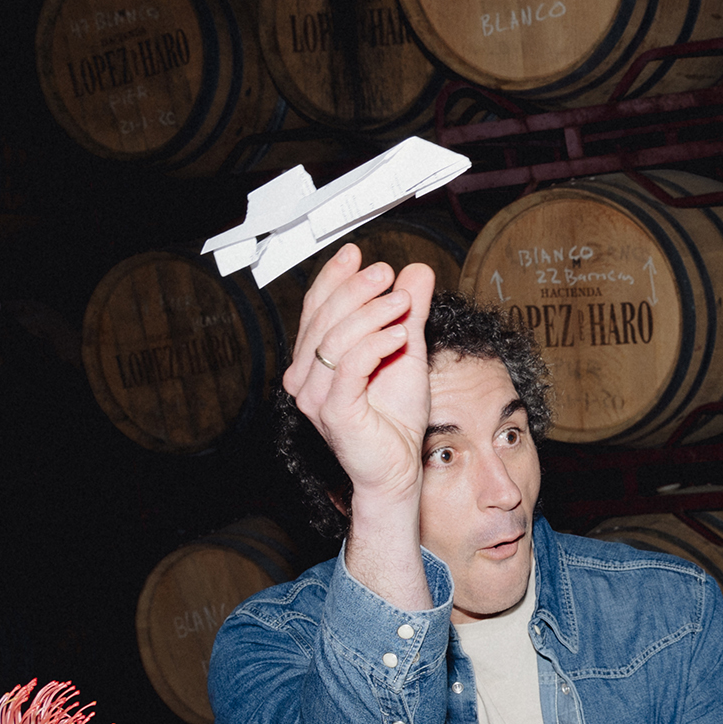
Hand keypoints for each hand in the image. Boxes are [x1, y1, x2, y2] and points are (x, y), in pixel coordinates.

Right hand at [284, 244, 436, 510]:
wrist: (398, 469)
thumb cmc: (397, 419)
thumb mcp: (407, 353)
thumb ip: (410, 313)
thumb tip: (416, 272)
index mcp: (315, 360)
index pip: (318, 309)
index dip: (334, 279)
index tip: (356, 254)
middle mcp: (306, 376)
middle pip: (324, 318)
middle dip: (355, 289)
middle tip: (385, 273)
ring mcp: (314, 395)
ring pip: (335, 339)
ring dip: (372, 314)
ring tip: (404, 302)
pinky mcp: (332, 411)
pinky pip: (349, 367)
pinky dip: (376, 344)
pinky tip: (401, 333)